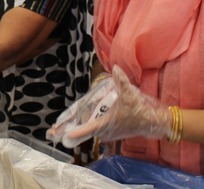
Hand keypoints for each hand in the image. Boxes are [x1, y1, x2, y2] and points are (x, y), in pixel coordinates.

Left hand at [48, 65, 172, 147]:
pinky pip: (93, 131)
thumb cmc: (139, 110)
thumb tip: (115, 68)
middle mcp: (104, 131)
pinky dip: (84, 129)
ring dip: (74, 130)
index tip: (62, 135)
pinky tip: (77, 125)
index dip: (74, 132)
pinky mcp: (110, 132)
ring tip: (58, 129)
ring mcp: (107, 133)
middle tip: (51, 132)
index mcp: (105, 123)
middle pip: (82, 132)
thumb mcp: (130, 93)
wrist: (152, 122)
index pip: (87, 129)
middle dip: (67, 131)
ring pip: (87, 132)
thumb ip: (121, 80)